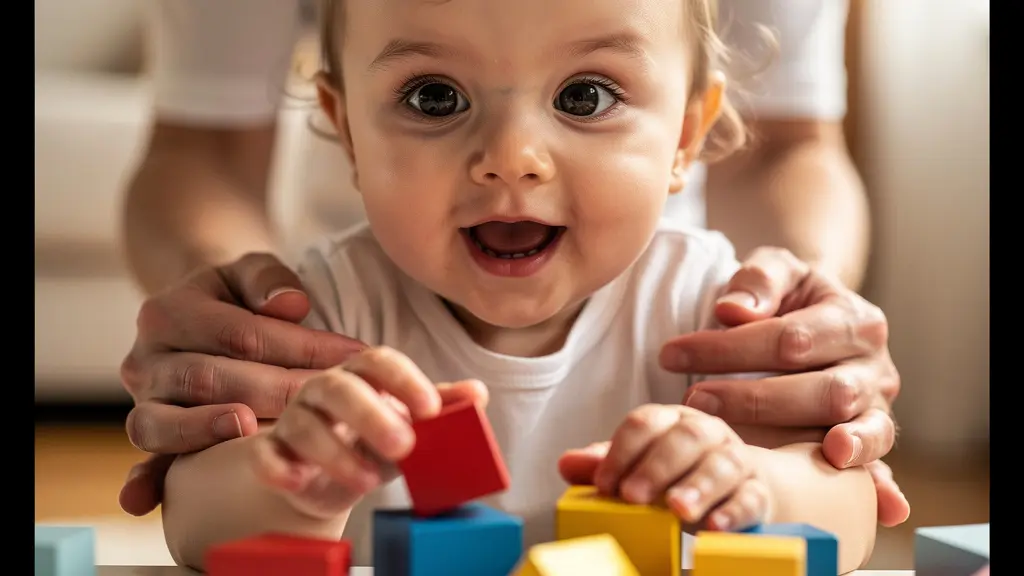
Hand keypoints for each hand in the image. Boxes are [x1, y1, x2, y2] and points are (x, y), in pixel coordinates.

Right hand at [118, 253, 365, 515]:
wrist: (195, 314)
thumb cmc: (237, 297)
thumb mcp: (251, 271)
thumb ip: (268, 279)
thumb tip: (291, 304)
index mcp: (169, 312)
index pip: (241, 333)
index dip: (299, 347)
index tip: (349, 358)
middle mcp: (146, 358)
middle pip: (209, 378)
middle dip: (276, 391)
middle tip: (327, 401)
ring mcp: (143, 400)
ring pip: (165, 421)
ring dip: (210, 431)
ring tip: (254, 433)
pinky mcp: (150, 433)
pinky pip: (143, 461)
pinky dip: (145, 481)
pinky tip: (147, 500)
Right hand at [251, 346, 488, 515]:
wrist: (332, 478)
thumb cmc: (375, 440)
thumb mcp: (413, 424)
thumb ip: (442, 407)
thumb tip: (478, 392)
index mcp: (363, 375)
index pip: (380, 362)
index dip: (405, 381)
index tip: (431, 409)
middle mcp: (324, 389)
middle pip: (341, 389)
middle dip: (372, 416)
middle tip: (404, 446)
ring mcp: (294, 419)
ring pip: (306, 425)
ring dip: (338, 454)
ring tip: (370, 482)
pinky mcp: (271, 453)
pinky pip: (264, 454)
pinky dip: (277, 466)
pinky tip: (298, 479)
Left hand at [559, 404, 770, 531]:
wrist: (740, 487)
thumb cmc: (679, 474)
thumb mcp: (639, 467)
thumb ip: (605, 465)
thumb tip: (567, 464)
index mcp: (672, 421)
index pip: (646, 422)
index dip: (622, 451)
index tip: (603, 484)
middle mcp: (707, 433)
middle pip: (686, 438)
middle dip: (657, 466)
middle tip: (633, 496)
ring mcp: (736, 460)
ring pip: (722, 465)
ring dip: (698, 486)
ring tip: (677, 509)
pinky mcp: (758, 492)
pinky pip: (751, 498)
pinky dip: (734, 512)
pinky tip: (714, 527)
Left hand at [658, 247, 908, 525]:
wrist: (819, 319)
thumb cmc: (789, 297)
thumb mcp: (777, 271)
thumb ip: (760, 280)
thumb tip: (733, 309)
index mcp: (855, 319)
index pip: (790, 338)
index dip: (728, 349)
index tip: (671, 356)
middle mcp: (875, 365)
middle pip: (821, 388)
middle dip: (752, 399)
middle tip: (693, 401)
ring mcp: (876, 405)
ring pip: (844, 423)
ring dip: (787, 435)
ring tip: (741, 443)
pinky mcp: (872, 437)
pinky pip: (877, 459)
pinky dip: (874, 478)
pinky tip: (862, 491)